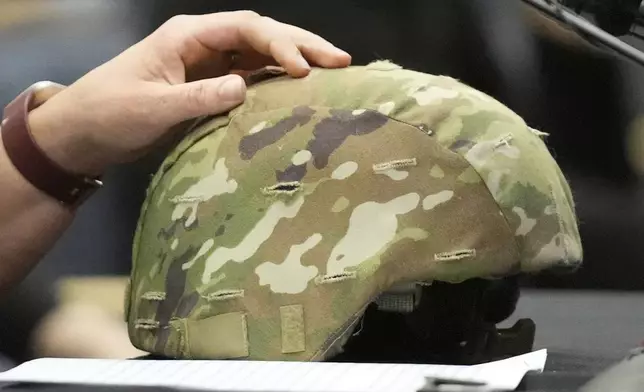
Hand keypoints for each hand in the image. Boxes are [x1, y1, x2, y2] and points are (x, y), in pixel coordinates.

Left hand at [28, 11, 350, 175]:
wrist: (83, 132)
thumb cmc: (109, 113)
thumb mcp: (152, 108)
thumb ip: (197, 98)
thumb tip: (244, 89)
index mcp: (187, 36)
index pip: (245, 29)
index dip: (279, 44)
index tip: (305, 70)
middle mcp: (202, 43)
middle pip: (261, 34)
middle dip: (301, 45)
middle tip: (341, 61)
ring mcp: (207, 63)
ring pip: (260, 54)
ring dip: (295, 61)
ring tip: (332, 72)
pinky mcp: (208, 85)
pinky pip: (251, 77)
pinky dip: (277, 81)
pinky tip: (300, 91)